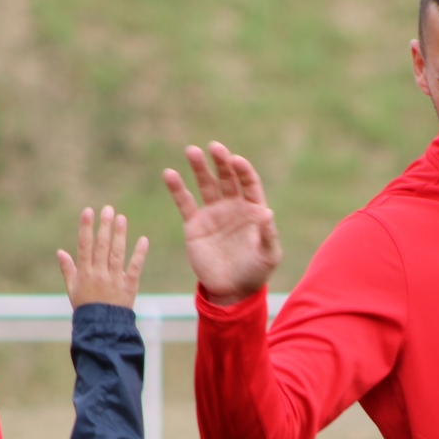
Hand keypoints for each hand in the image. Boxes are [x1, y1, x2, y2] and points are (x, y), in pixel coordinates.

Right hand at [58, 205, 147, 308]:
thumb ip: (68, 270)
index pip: (84, 246)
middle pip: (102, 246)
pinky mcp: (129, 287)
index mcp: (84, 273)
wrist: (102, 329)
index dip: (86, 228)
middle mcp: (99, 274)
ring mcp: (114, 280)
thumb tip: (60, 252)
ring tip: (122, 218)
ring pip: (117, 254)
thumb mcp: (72, 290)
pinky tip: (143, 240)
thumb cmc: (85, 308)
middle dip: (104, 226)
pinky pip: (135, 268)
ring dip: (120, 235)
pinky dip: (140, 254)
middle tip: (108, 209)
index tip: (88, 211)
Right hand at [162, 142, 281, 305]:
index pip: (248, 183)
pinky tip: (170, 174)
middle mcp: (232, 206)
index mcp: (253, 209)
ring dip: (199, 167)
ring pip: (205, 184)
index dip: (243, 170)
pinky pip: (185, 202)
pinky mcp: (194, 224)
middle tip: (214, 148)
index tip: (236, 161)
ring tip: (192, 151)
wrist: (231, 290)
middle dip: (221, 162)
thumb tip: (268, 213)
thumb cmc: (255, 272)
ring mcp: (212, 213)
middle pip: (226, 178)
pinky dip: (177, 188)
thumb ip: (269, 235)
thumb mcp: (268, 256)